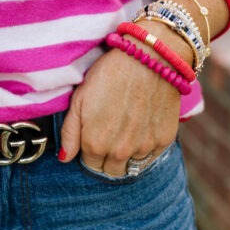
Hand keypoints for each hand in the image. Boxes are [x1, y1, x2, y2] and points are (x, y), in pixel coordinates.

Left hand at [58, 20, 188, 176]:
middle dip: (108, 158)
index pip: (91, 164)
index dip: (91, 151)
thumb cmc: (109, 75)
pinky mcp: (164, 140)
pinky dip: (146, 148)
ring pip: (131, 166)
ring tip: (127, 129)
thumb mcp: (79, 99)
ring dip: (127, 155)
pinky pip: (151, 157)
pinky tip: (142, 128)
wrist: (148, 58)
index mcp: (95, 144)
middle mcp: (119, 152)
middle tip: (111, 134)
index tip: (96, 135)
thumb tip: (65, 158)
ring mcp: (143, 148)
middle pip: (111, 171)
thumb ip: (70, 133)